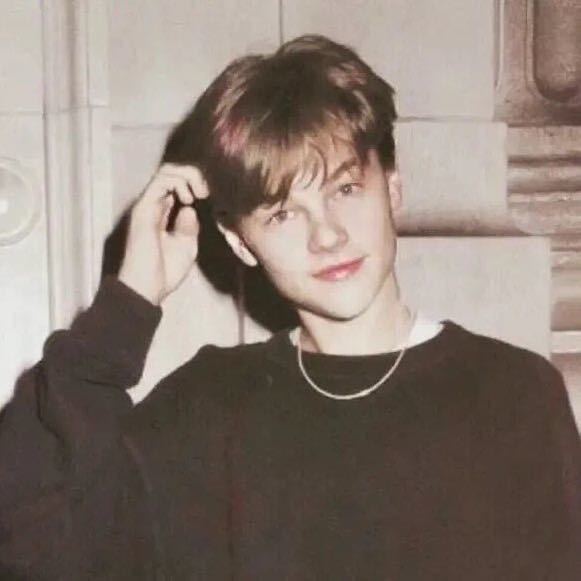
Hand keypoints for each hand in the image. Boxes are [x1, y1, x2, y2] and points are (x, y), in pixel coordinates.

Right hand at [118, 163, 208, 304]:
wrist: (147, 288)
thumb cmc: (165, 271)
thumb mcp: (187, 245)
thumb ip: (190, 225)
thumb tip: (190, 208)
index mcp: (164, 213)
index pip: (178, 184)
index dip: (196, 183)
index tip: (211, 197)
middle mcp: (155, 205)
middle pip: (173, 173)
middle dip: (194, 175)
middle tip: (206, 191)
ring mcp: (148, 204)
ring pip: (167, 171)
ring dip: (188, 176)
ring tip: (199, 193)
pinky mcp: (144, 207)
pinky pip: (161, 180)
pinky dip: (179, 182)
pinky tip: (189, 198)